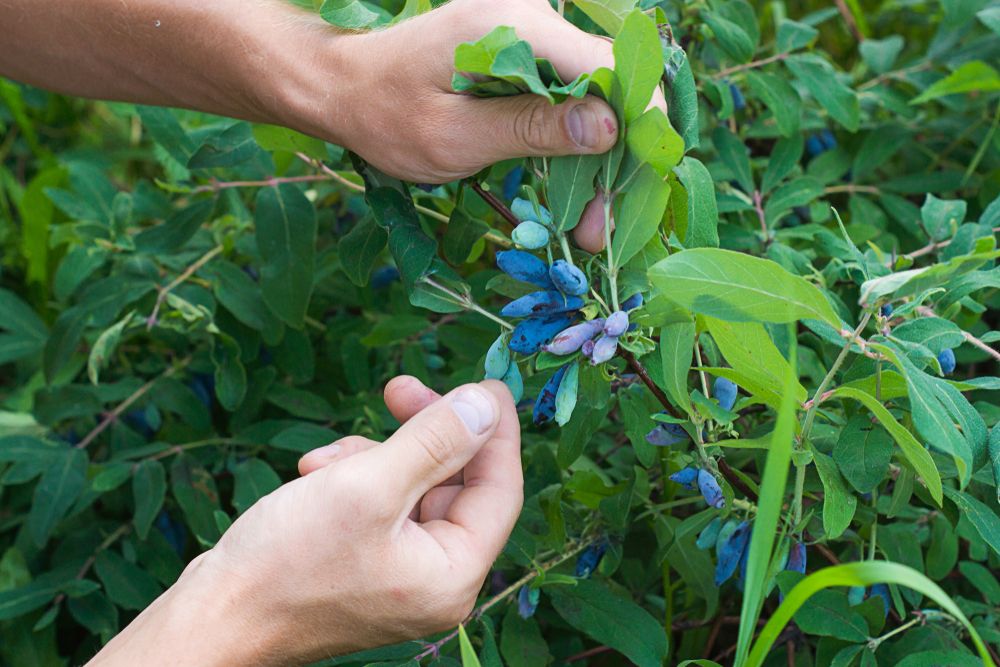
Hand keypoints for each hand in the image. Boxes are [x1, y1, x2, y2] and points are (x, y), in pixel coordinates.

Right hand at [89, 378, 521, 666]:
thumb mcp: (368, 484)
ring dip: (372, 459)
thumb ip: (436, 440)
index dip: (493, 430)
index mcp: (453, 573)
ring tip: (324, 464)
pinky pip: (379, 508)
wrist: (210, 620)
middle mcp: (436, 582)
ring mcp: (400, 578)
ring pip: (410, 489)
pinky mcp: (365, 568)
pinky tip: (312, 477)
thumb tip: (487, 404)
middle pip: (453, 484)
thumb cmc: (287, 560)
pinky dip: (350, 482)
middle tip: (396, 388)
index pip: (499, 489)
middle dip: (419, 435)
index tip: (482, 380)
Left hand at [299, 0, 664, 252]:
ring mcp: (528, 30)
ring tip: (587, 224)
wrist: (342, 87)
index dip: (636, 126)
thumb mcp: (453, 135)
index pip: (608, 64)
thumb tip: (608, 128)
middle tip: (600, 229)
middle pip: (608, 83)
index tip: (630, 192)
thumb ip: (531, 129)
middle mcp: (529, 14)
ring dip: (597, 159)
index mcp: (511, 24)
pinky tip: (570, 189)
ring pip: (592, 95)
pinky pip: (567, 94)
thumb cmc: (384, 114)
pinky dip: (573, 143)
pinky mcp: (522, 51)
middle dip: (617, 157)